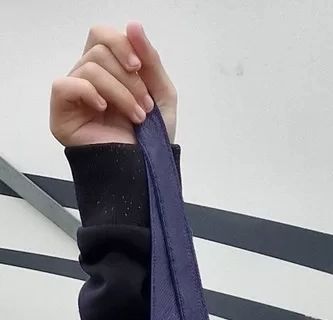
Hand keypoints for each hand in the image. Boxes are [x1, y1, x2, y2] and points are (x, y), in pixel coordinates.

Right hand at [50, 23, 176, 147]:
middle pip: (99, 50)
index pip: (102, 36)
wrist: (146, 170)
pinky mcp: (62, 112)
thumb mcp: (161, 94)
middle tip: (144, 104)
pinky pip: (65, 85)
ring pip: (89, 68)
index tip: (140, 67)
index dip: (121, 44)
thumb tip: (133, 26)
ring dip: (120, 92)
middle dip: (128, 77)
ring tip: (137, 116)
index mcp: (110, 71)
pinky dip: (89, 93)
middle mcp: (89, 79)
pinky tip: (103, 109)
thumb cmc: (152, 138)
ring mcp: (74, 95)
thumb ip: (150, 60)